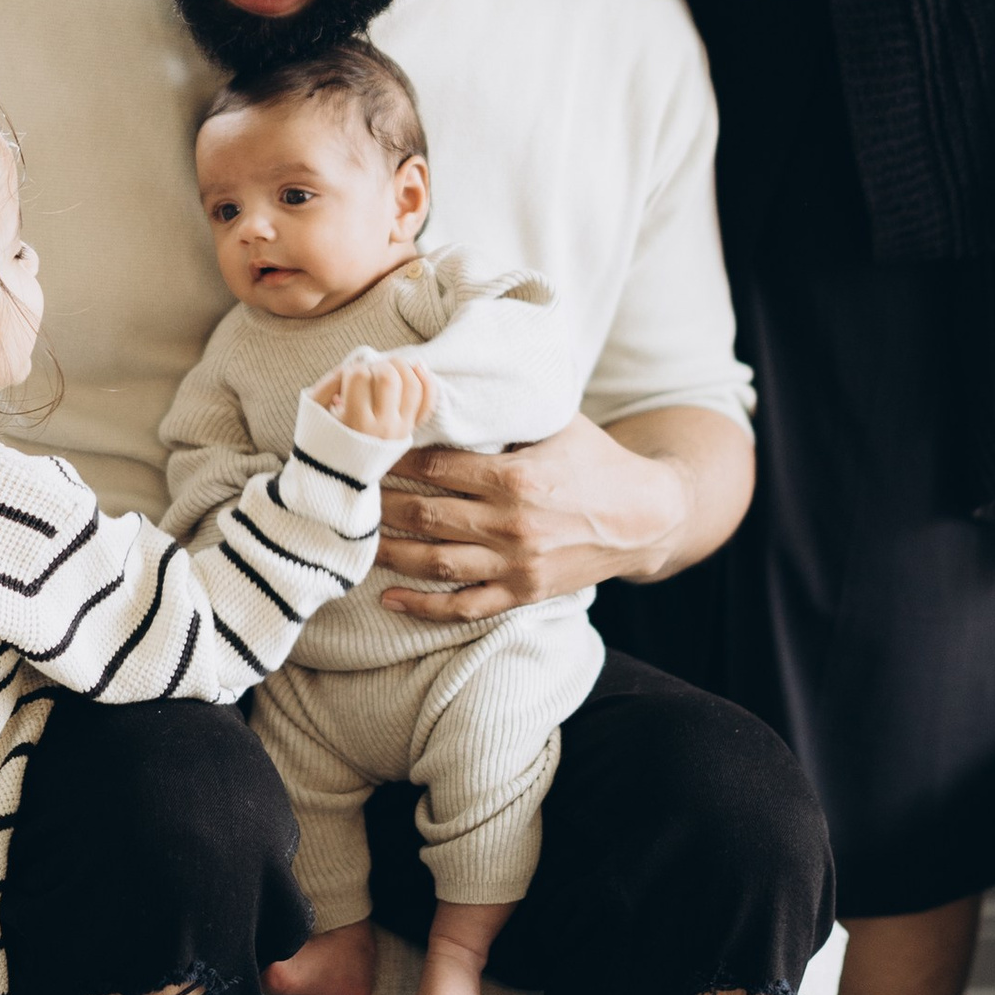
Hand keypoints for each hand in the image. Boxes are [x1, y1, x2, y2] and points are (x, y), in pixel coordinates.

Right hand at [314, 351, 437, 441]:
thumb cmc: (321, 440)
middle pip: (389, 377)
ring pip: (413, 386)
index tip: (345, 383)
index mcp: (354, 422)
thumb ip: (329, 382)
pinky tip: (417, 366)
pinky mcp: (410, 430)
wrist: (337, 478)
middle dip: (376, 366)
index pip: (359, 376)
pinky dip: (427, 381)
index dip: (351, 371)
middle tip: (367, 375)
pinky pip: (428, 402)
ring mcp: (400, 429)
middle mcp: (382, 427)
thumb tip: (354, 365)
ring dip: (401, 368)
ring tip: (387, 369)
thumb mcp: (314, 410)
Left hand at [376, 412, 692, 621]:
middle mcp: (513, 523)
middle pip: (427, 515)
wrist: (647, 517)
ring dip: (391, 554)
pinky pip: (465, 606)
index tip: (369, 450)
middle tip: (347, 496)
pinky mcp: (525, 593)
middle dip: (381, 505)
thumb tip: (449, 387)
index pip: (438, 466)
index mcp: (517, 477)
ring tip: (356, 543)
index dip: (397, 459)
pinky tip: (390, 599)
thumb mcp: (556, 424)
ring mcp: (517, 564)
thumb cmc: (596, 460)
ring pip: (437, 563)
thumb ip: (506, 414)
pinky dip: (424, 608)